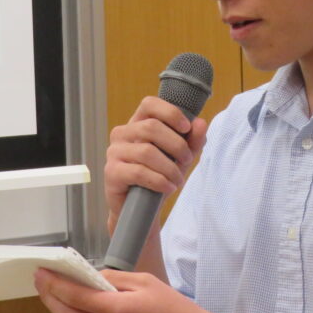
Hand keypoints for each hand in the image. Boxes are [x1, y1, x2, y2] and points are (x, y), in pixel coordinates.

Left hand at [34, 268, 217, 312]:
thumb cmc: (175, 308)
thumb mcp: (145, 282)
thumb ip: (114, 279)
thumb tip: (90, 276)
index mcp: (118, 309)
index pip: (75, 295)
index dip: (54, 284)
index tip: (41, 272)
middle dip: (50, 298)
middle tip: (40, 283)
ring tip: (54, 298)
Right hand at [105, 97, 207, 233]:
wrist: (140, 208)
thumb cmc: (159, 176)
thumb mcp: (181, 157)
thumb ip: (192, 140)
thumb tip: (200, 123)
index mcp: (138, 123)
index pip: (149, 104)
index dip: (170, 112)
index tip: (186, 128)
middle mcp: (122, 133)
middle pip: (151, 127)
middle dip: (177, 145)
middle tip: (187, 160)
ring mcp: (114, 152)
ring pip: (146, 151)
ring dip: (169, 167)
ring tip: (178, 179)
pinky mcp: (112, 172)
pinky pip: (138, 172)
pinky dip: (159, 180)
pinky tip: (168, 187)